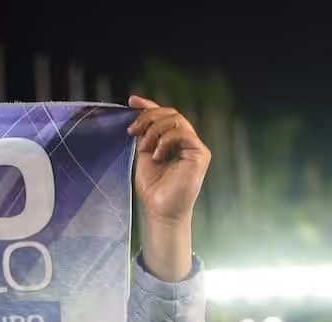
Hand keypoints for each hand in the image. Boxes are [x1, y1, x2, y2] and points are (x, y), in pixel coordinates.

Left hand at [126, 97, 209, 281]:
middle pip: (170, 113)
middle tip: (132, 131)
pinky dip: (166, 140)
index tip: (131, 101)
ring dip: (154, 130)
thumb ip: (143, 135)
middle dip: (148, 118)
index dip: (148, 105)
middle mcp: (186, 140)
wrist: (160, 210)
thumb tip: (136, 114)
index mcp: (172, 140)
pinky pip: (183, 133)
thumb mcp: (143, 155)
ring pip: (176, 120)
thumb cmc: (152, 188)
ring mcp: (194, 146)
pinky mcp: (201, 153)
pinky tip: (157, 155)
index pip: (163, 115)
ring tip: (144, 148)